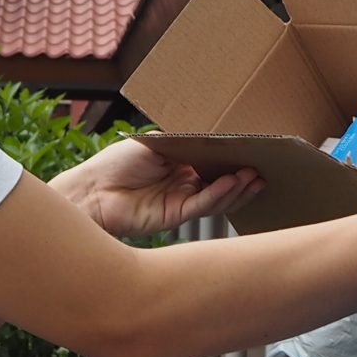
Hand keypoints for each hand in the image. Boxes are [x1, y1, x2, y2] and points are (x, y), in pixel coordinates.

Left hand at [54, 138, 262, 238]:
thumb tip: (215, 139)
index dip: (233, 160)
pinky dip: (219, 195)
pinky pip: (202, 205)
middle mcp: (184, 184)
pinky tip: (231, 183)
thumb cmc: (117, 162)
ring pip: (217, 197)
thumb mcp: (156, 144)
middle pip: (221, 183)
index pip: (213, 164)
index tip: (254, 153)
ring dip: (237, 188)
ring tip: (253, 176)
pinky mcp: (175, 217)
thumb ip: (185, 144)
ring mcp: (181, 201)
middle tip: (263, 169)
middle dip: (243, 178)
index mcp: (180, 165)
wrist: (93, 189)